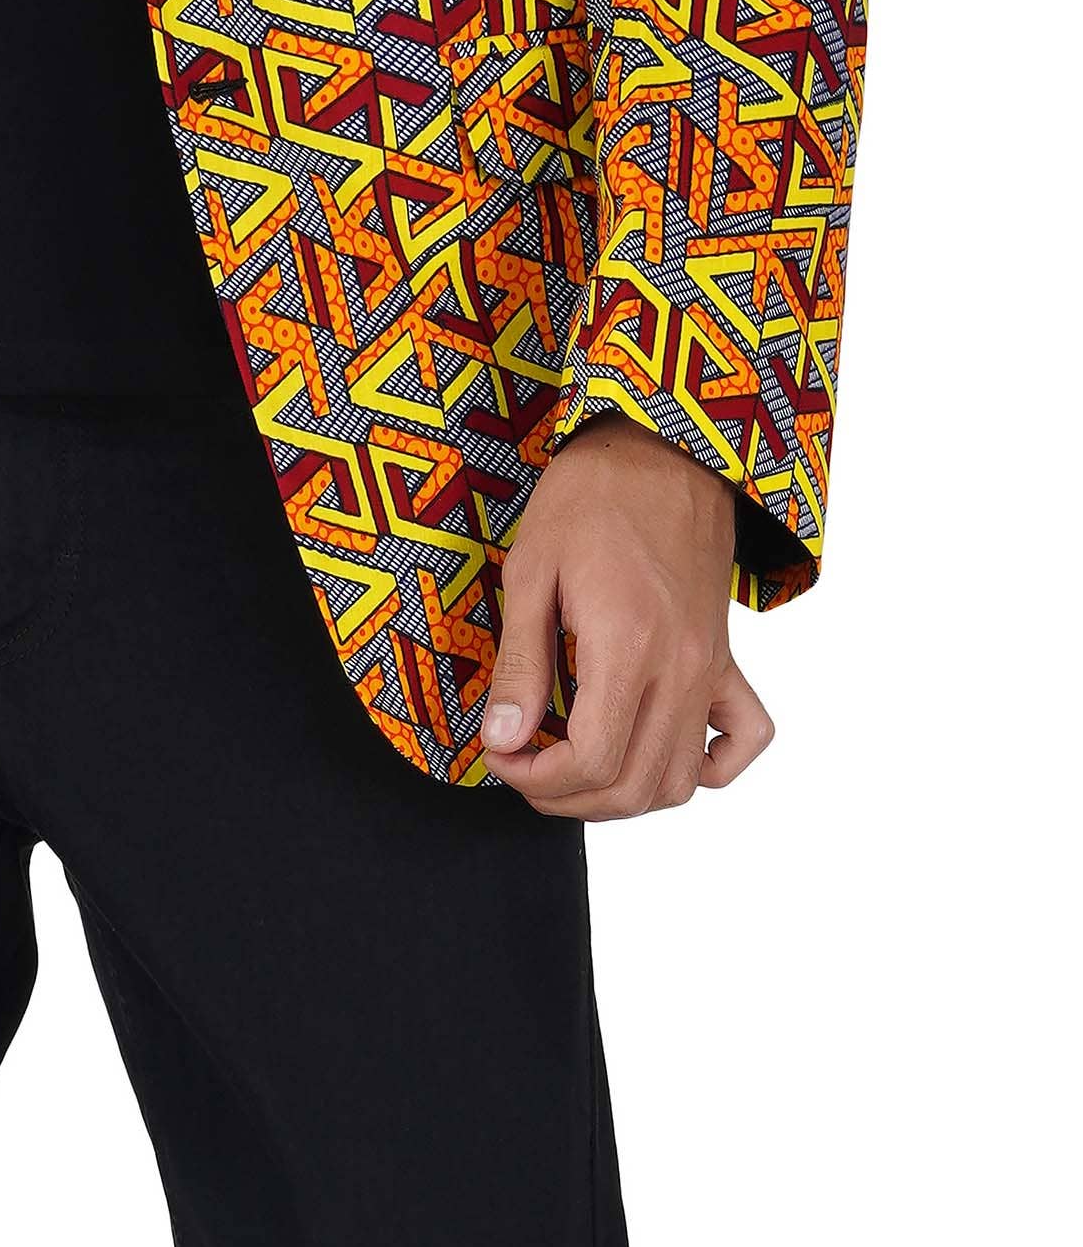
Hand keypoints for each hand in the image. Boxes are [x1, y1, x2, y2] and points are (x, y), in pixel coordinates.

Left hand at [481, 413, 774, 816]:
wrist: (663, 449)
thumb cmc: (591, 496)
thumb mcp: (532, 568)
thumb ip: (521, 664)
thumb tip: (503, 739)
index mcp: (627, 644)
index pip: (593, 761)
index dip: (536, 778)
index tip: (501, 755)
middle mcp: (680, 667)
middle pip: (634, 786)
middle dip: (567, 797)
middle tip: (523, 766)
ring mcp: (711, 667)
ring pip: (682, 780)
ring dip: (623, 796)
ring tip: (573, 764)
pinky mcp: (727, 658)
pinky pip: (744, 738)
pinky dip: (707, 769)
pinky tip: (656, 748)